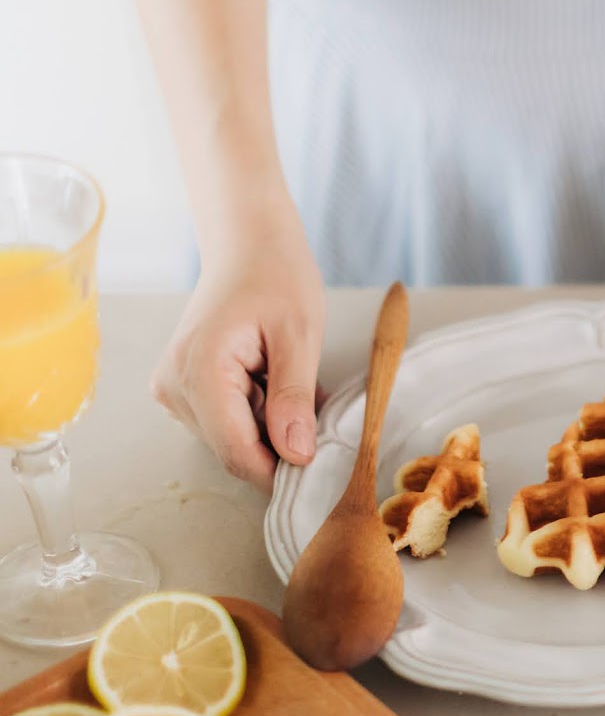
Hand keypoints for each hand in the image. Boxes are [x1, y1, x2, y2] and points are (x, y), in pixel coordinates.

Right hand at [151, 219, 325, 488]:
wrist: (247, 245)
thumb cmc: (276, 277)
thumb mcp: (300, 336)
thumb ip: (294, 398)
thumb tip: (296, 455)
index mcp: (199, 370)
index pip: (236, 451)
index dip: (279, 469)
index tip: (320, 468)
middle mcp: (174, 386)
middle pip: (233, 449)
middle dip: (279, 444)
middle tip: (317, 411)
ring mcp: (173, 388)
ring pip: (231, 438)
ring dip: (270, 426)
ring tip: (291, 381)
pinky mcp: (182, 388)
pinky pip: (226, 421)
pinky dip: (259, 413)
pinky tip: (274, 381)